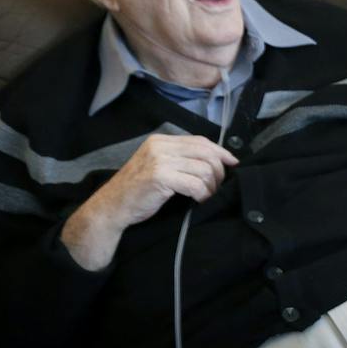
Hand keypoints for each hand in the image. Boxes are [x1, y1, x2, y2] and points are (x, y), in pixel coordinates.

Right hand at [61, 134, 238, 270]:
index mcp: (161, 141)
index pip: (201, 141)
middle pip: (206, 153)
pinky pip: (195, 184)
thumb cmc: (139, 190)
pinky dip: (203, 194)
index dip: (221, 152)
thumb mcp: (159, 166)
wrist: (112, 206)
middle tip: (217, 187)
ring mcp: (159, 160)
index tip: (233, 163)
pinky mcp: (160, 177)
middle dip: (218, 172)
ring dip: (211, 186)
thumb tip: (217, 160)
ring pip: (204, 169)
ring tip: (207, 196)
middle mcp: (160, 147)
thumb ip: (181, 158)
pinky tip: (199, 200)